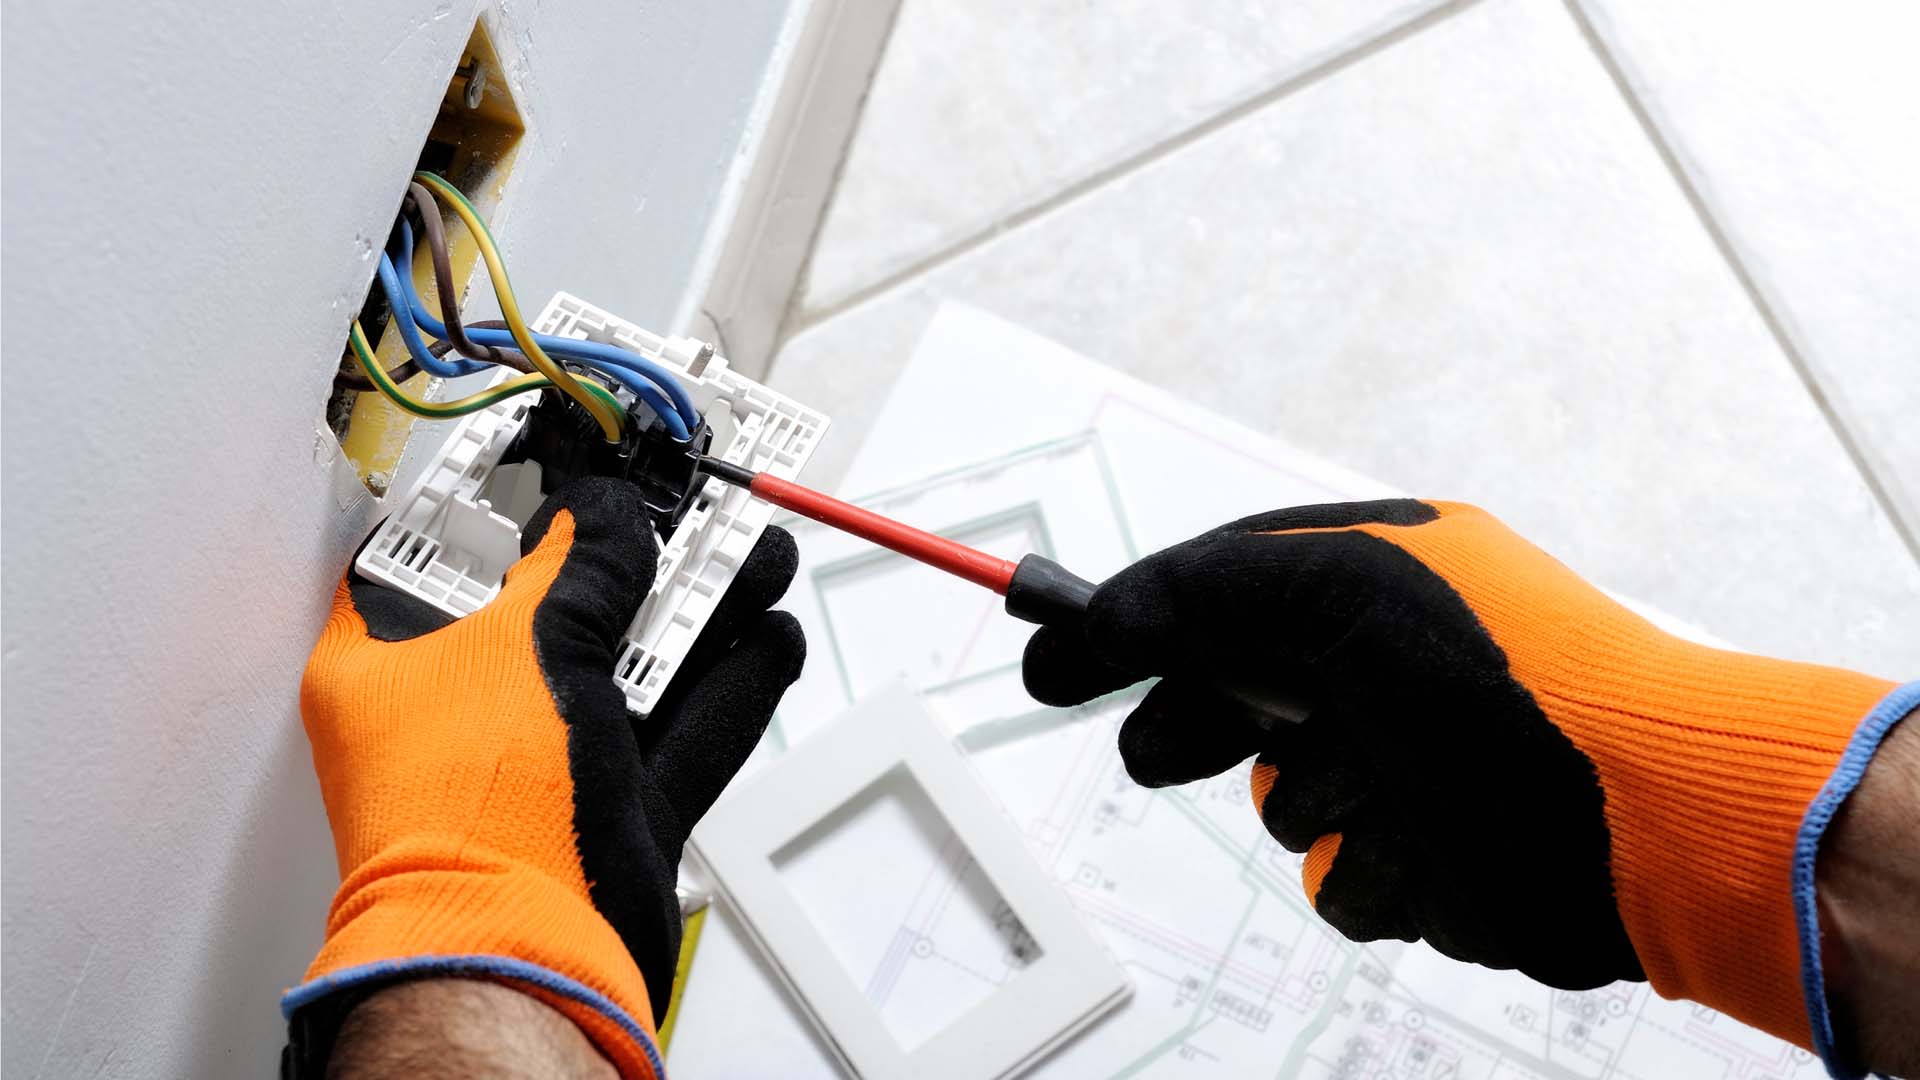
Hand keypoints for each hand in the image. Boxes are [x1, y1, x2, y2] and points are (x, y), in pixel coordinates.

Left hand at [287, 477, 803, 1077]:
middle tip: (692, 511)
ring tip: (757, 559)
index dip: (506, 503)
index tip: (569, 464)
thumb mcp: (528, 646)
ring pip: (635, 671)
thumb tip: (606, 515)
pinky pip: (681, 736)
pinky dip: (728, 690)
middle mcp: (462, 714)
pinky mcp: (611, 814)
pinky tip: (767, 642)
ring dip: (703, 616)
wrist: (522, 956)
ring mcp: (541, 767)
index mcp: (391, 666)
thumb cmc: (471, 816)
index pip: (443, 557)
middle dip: (642, 559)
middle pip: (561, 609)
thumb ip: (582, 568)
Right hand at [1023, 499, 1901, 1055]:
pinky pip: (1337, 881)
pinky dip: (1368, 865)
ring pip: (1277, 802)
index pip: (1213, 594)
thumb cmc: (1510, 675)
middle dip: (1196, 724)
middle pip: (1225, 702)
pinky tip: (1426, 841)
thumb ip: (1190, 592)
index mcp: (1368, 582)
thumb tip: (1088, 621)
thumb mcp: (1328, 586)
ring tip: (1379, 780)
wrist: (1643, 816)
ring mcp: (1402, 771)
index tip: (1052, 660)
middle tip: (1171, 745)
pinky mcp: (1424, 864)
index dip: (1129, 627)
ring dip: (1312, 798)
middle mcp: (1380, 671)